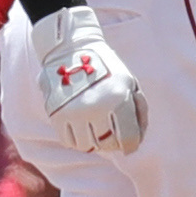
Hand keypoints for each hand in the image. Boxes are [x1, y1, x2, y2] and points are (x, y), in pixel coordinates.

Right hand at [32, 5, 146, 152]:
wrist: (72, 49)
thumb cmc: (107, 69)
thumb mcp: (130, 83)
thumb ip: (138, 111)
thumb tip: (138, 139)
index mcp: (118, 97)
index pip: (128, 138)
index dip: (131, 146)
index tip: (130, 146)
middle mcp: (96, 106)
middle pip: (107, 144)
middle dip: (113, 144)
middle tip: (113, 136)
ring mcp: (74, 111)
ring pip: (87, 146)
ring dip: (95, 142)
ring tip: (97, 130)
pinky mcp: (56, 113)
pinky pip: (69, 141)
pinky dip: (78, 140)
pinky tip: (83, 129)